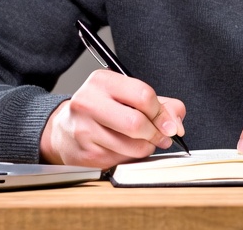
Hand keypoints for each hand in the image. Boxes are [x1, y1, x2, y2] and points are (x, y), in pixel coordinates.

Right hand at [39, 69, 185, 168]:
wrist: (65, 130)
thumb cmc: (102, 110)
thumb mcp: (128, 96)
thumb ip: (160, 104)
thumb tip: (177, 123)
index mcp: (101, 81)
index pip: (143, 95)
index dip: (162, 113)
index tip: (168, 123)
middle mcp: (88, 102)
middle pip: (137, 123)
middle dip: (156, 133)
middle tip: (161, 136)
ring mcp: (84, 130)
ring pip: (133, 147)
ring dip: (146, 148)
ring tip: (143, 142)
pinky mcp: (85, 155)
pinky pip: (122, 161)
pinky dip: (131, 158)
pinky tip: (124, 149)